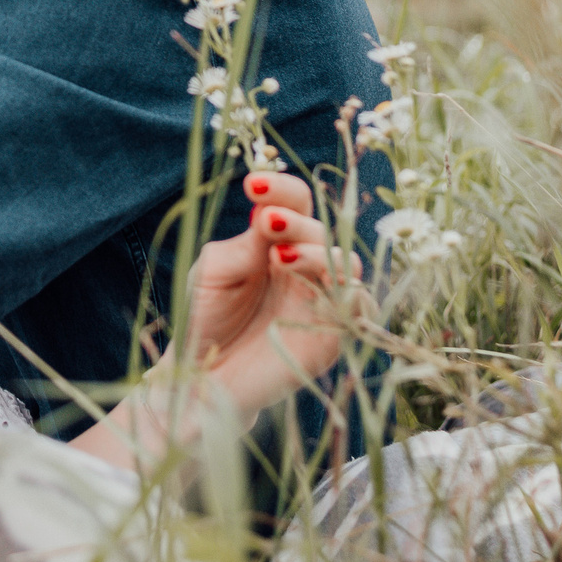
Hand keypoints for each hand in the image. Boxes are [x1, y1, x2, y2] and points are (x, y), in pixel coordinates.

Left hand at [183, 172, 363, 415]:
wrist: (202, 376)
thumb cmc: (205, 317)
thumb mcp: (214, 272)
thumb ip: (244, 245)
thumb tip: (269, 216)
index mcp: (275, 243)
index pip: (294, 204)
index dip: (281, 189)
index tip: (253, 184)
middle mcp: (304, 267)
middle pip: (320, 230)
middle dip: (296, 221)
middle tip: (266, 222)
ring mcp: (321, 301)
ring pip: (346, 264)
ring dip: (316, 252)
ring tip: (279, 256)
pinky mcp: (331, 336)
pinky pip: (358, 308)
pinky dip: (346, 292)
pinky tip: (315, 289)